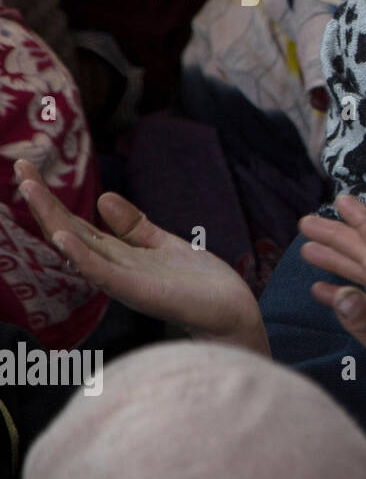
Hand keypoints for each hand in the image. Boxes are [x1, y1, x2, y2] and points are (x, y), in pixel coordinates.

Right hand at [14, 158, 266, 351]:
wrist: (231, 311)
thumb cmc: (199, 283)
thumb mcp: (162, 243)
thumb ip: (133, 225)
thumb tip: (102, 198)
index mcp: (118, 255)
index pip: (75, 223)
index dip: (51, 198)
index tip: (29, 168)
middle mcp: (112, 267)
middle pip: (68, 231)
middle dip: (42, 201)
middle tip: (20, 167)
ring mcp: (122, 280)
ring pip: (78, 247)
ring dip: (53, 220)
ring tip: (30, 189)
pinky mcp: (137, 291)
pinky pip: (102, 272)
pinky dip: (81, 255)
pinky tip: (62, 235)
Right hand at [301, 194, 365, 478]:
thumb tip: (339, 292)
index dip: (363, 220)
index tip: (341, 199)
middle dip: (340, 236)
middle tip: (306, 223)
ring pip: (365, 277)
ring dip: (338, 260)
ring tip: (307, 249)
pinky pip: (364, 303)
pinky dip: (342, 293)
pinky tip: (322, 292)